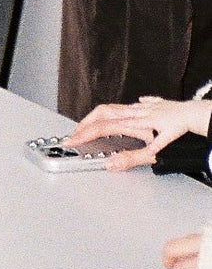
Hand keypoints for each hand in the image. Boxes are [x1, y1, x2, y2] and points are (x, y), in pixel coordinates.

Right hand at [64, 96, 211, 169]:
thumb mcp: (156, 153)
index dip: (82, 135)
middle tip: (76, 133)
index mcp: (132, 123)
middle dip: (85, 122)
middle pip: (101, 112)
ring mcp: (144, 108)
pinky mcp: (154, 106)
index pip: (100, 128)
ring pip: (115, 107)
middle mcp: (134, 112)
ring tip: (93, 124)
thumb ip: (132, 159)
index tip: (71, 141)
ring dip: (99, 116)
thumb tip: (111, 164)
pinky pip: (135, 104)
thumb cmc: (180, 133)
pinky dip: (126, 108)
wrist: (197, 115)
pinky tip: (130, 108)